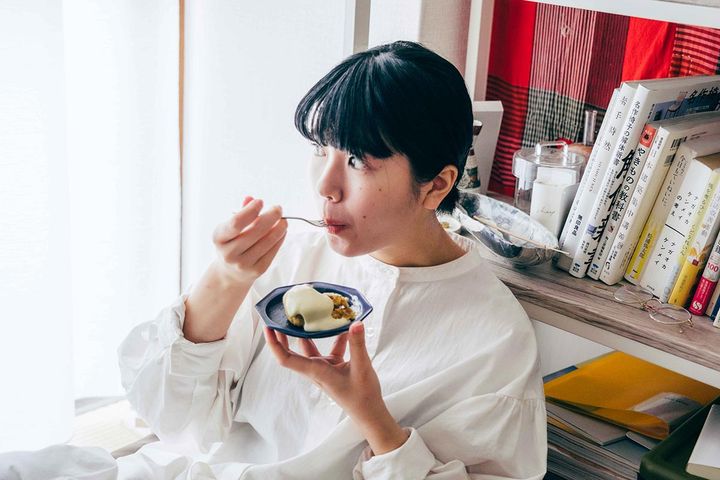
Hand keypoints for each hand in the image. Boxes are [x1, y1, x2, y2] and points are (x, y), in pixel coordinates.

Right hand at [211, 196, 287, 285]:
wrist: (230, 273)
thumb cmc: (231, 244)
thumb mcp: (229, 228)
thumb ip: (240, 213)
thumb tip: (250, 198)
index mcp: (219, 238)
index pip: (236, 223)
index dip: (250, 211)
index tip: (260, 201)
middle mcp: (229, 253)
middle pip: (255, 231)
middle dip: (270, 217)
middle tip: (278, 208)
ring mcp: (243, 264)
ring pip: (267, 241)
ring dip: (279, 228)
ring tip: (283, 220)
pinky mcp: (257, 270)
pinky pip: (272, 251)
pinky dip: (279, 239)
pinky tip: (282, 232)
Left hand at [264, 322, 408, 454]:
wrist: (369, 412)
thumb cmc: (362, 396)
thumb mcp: (361, 367)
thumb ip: (357, 344)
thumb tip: (355, 323)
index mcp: (316, 371)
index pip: (287, 359)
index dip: (274, 344)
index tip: (268, 327)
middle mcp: (315, 369)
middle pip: (292, 352)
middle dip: (283, 335)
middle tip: (278, 317)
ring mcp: (324, 368)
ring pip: (309, 348)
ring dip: (306, 333)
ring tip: (305, 315)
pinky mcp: (333, 367)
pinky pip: (329, 349)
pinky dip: (335, 337)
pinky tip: (345, 327)